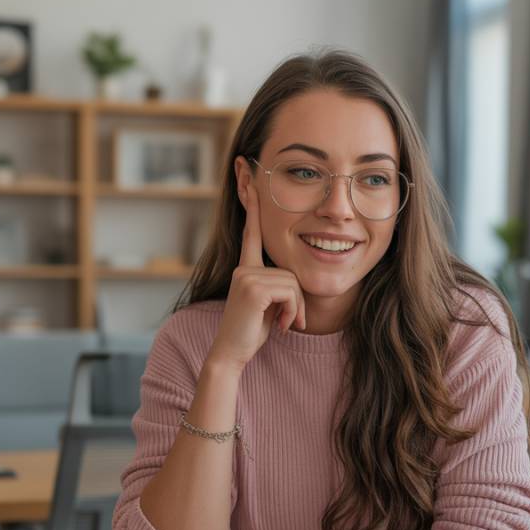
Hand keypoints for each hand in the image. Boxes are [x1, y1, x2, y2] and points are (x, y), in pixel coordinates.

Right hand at [207, 183, 306, 371]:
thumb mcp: (268, 304)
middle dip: (297, 301)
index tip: (248, 176)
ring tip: (285, 325)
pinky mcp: (253, 288)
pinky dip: (294, 312)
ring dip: (296, 309)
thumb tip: (293, 282)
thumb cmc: (252, 331)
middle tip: (290, 322)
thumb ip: (277, 286)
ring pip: (293, 283)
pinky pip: (290, 292)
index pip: (252, 231)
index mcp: (246, 268)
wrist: (232, 353)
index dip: (252, 204)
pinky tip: (283, 326)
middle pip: (290, 272)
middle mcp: (244, 268)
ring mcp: (246, 276)